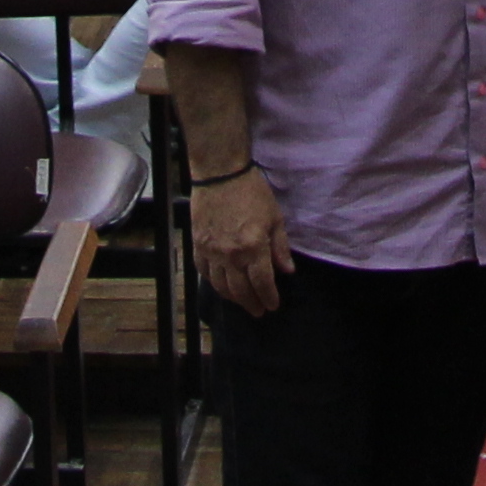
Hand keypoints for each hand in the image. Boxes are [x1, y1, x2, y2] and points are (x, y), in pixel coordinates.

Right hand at [191, 162, 288, 316]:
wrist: (220, 174)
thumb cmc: (251, 192)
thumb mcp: (274, 218)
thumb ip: (280, 248)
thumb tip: (287, 271)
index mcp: (253, 248)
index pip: (262, 283)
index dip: (269, 297)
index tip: (273, 305)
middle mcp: (231, 255)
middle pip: (241, 290)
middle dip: (251, 303)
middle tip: (258, 311)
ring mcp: (212, 252)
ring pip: (220, 286)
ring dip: (233, 298)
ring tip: (242, 301)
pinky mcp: (198, 245)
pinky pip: (204, 272)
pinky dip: (213, 282)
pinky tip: (221, 285)